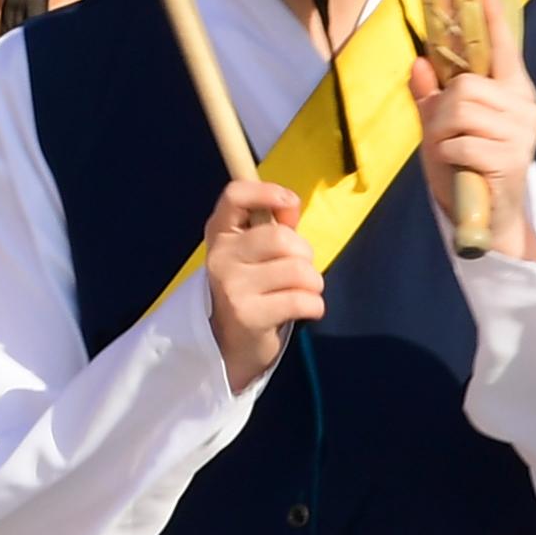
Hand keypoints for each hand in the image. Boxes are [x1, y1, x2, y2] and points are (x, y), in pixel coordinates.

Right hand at [202, 179, 322, 389]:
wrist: (230, 343)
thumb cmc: (253, 287)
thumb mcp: (256, 252)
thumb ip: (274, 225)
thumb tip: (290, 204)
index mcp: (221, 233)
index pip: (235, 195)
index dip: (267, 192)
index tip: (289, 204)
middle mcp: (220, 256)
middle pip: (280, 237)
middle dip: (304, 254)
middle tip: (300, 270)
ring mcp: (231, 287)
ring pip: (298, 271)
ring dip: (313, 283)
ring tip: (302, 292)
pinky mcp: (248, 315)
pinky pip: (302, 301)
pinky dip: (315, 306)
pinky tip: (304, 310)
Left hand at [410, 0, 535, 262]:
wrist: (486, 217)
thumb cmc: (466, 167)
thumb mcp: (442, 128)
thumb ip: (432, 96)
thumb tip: (420, 62)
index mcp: (513, 93)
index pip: (505, 50)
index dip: (494, 20)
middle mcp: (524, 109)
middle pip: (466, 84)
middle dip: (441, 108)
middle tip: (441, 133)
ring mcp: (521, 134)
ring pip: (460, 110)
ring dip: (440, 133)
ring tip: (448, 151)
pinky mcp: (510, 159)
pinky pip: (460, 142)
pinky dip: (446, 154)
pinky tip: (456, 166)